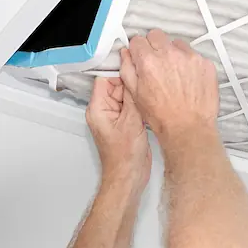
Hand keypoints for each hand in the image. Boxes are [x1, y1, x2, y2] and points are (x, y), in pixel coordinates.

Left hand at [86, 76, 151, 196]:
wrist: (129, 176)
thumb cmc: (125, 155)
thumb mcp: (131, 120)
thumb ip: (131, 96)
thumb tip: (134, 76)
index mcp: (98, 108)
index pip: (104, 79)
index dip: (120, 73)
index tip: (136, 70)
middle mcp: (103, 111)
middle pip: (116, 86)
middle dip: (131, 85)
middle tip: (146, 86)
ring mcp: (114, 117)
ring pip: (125, 96)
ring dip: (137, 96)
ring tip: (149, 97)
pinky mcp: (124, 123)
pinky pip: (131, 107)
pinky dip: (139, 106)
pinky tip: (149, 107)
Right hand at [118, 29, 218, 142]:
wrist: (189, 128)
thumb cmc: (162, 116)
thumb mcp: (136, 94)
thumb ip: (128, 69)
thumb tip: (126, 55)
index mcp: (149, 62)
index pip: (138, 41)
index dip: (138, 50)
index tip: (141, 57)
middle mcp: (170, 55)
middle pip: (157, 36)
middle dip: (154, 47)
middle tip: (157, 64)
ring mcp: (190, 58)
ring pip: (176, 44)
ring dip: (173, 54)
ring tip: (174, 75)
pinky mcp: (205, 64)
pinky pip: (194, 55)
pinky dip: (189, 64)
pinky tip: (187, 80)